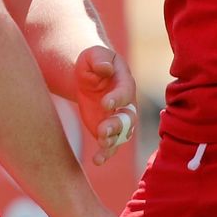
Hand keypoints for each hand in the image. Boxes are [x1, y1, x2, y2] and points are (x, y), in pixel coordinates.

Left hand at [73, 45, 137, 164]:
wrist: (88, 76)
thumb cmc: (92, 62)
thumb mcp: (92, 55)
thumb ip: (99, 59)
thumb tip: (105, 68)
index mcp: (124, 82)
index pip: (125, 92)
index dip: (117, 98)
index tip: (105, 103)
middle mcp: (126, 103)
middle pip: (128, 118)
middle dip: (117, 125)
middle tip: (102, 130)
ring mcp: (118, 119)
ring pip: (122, 135)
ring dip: (113, 141)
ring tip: (101, 144)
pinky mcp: (108, 130)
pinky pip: (111, 145)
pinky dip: (106, 154)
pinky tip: (97, 160)